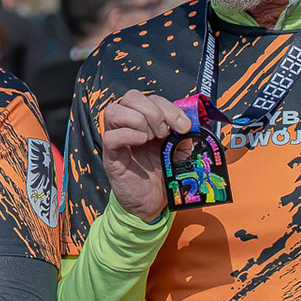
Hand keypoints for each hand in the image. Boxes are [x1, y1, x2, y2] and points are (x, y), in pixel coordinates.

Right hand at [100, 90, 191, 221]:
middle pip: (131, 97)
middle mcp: (130, 126)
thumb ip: (184, 135)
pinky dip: (127, 134)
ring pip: (114, 110)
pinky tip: (141, 142)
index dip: (170, 108)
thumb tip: (191, 123)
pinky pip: (109, 137)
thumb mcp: (180, 151)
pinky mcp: (111, 157)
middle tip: (163, 133)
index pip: (152, 98)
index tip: (184, 126)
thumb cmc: (164, 175)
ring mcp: (118, 140)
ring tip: (150, 139)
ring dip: (138, 120)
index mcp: (148, 121)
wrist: (155, 203)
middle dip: (153, 111)